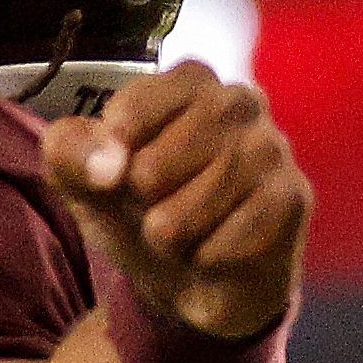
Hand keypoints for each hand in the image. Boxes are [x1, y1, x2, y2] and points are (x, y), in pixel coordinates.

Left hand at [41, 61, 308, 348]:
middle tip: (160, 207)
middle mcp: (239, 100)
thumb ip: (70, 152)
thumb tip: (107, 164)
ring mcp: (272, 147)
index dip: (109, 159)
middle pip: (151, 168)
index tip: (119, 174)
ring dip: (171, 238)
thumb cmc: (142, 211)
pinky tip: (217, 251)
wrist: (195, 281)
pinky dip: (205, 259)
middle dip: (142, 207)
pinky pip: (223, 243)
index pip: (128, 113)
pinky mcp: (292, 198)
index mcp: (189, 81)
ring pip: (188, 210)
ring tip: (187, 232)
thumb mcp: (87, 179)